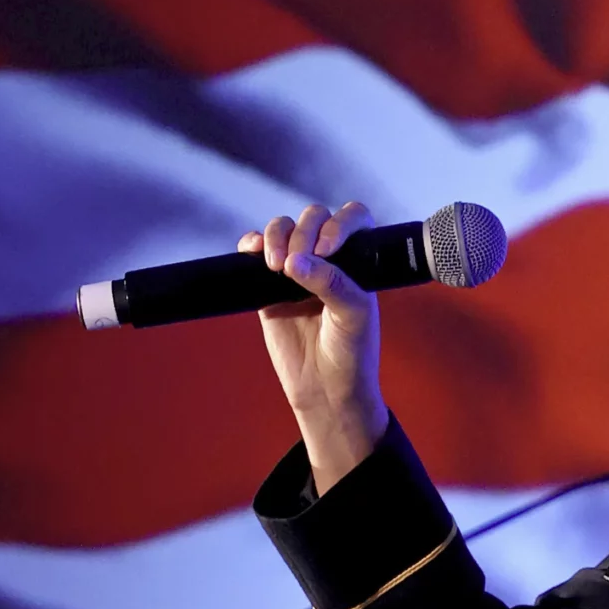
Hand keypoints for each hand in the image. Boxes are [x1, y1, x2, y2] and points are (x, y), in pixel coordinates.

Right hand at [238, 201, 389, 492]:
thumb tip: (292, 261)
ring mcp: (297, 269)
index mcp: (358, 261)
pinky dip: (250, 244)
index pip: (352, 218)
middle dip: (302, 234)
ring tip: (276, 267)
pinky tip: (250, 254)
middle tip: (294, 267)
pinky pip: (254, 251)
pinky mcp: (267, 285)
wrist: (326, 390)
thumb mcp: (352, 317)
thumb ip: (331, 283)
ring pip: (282, 228)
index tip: (326, 249)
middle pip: (312, 217)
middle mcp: (328, 259)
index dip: (338, 223)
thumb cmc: (351, 354)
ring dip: (275, 236)